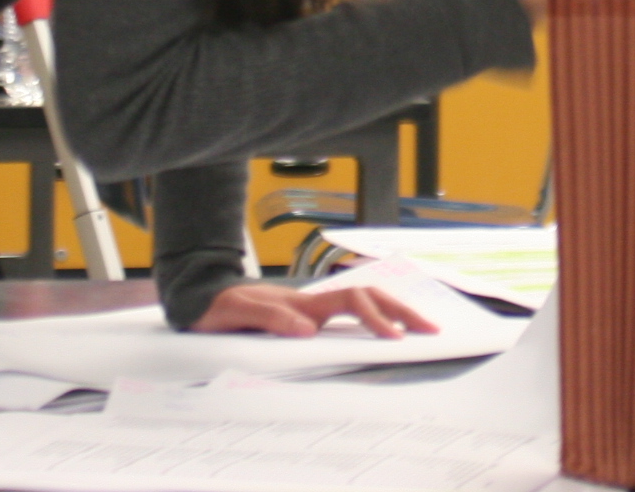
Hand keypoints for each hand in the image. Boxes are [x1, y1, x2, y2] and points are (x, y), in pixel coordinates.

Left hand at [190, 282, 435, 338]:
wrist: (203, 298)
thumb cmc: (218, 307)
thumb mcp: (236, 313)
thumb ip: (270, 318)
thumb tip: (307, 330)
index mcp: (303, 303)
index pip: (352, 303)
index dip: (376, 317)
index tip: (394, 337)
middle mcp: (313, 303)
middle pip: (369, 298)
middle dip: (402, 310)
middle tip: (431, 329)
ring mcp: (313, 308)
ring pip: (364, 303)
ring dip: (394, 312)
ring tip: (420, 327)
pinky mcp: (308, 317)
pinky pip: (350, 314)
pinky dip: (376, 317)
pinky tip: (388, 327)